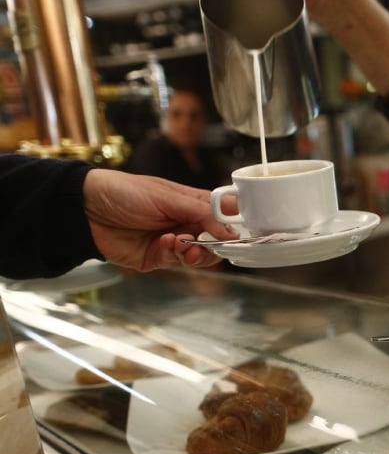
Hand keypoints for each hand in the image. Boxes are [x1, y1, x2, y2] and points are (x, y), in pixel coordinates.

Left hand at [83, 169, 231, 270]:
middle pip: (217, 239)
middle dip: (216, 242)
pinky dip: (177, 255)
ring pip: (201, 254)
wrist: (85, 210)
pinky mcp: (159, 257)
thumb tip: (231, 228)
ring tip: (184, 244)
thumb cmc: (124, 192)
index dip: (234, 224)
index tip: (239, 233)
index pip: (224, 214)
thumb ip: (201, 212)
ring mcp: (174, 241)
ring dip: (197, 251)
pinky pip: (179, 261)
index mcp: (193, 202)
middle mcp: (187, 222)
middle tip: (208, 241)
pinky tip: (166, 244)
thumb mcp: (167, 196)